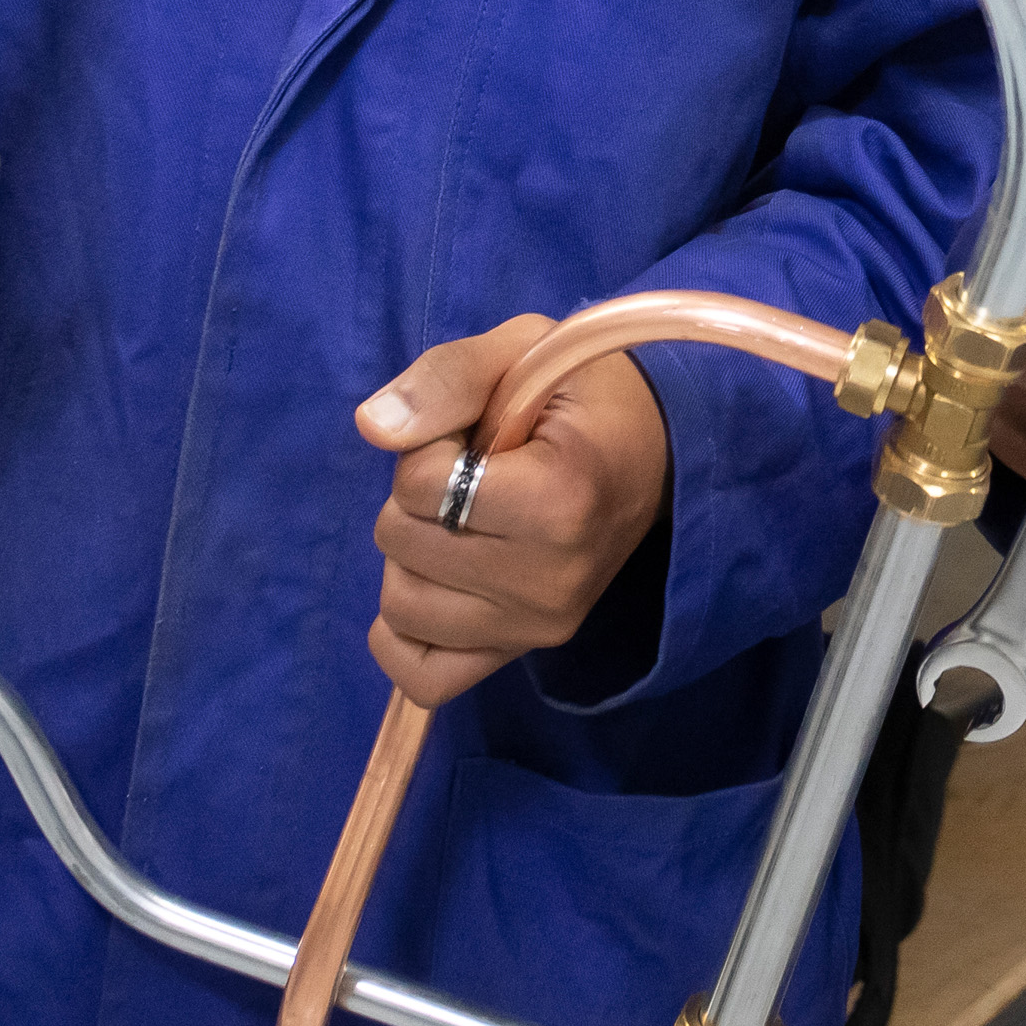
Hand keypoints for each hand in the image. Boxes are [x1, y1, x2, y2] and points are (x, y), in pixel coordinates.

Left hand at [356, 322, 676, 709]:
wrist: (653, 446)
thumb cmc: (582, 394)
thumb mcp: (521, 350)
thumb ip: (447, 378)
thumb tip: (372, 427)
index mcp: (561, 500)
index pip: (420, 484)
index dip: (430, 442)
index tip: (481, 431)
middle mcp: (552, 580)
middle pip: (402, 542)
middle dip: (415, 496)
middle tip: (472, 473)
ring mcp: (540, 625)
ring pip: (401, 604)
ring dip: (410, 555)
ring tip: (463, 521)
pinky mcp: (523, 651)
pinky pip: (423, 675)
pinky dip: (405, 633)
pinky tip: (433, 584)